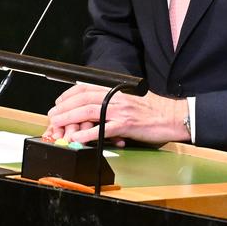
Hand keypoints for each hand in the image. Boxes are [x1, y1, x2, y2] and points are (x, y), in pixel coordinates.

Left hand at [44, 82, 186, 145]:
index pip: (87, 88)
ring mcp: (120, 111)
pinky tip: (77, 137)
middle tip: (52, 114)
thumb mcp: (131, 100)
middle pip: (83, 99)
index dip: (69, 94)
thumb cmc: (155, 110)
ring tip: (57, 122)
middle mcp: (116, 98)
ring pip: (89, 111)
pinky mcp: (126, 125)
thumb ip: (114, 101)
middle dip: (64, 106)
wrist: (174, 116)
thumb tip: (97, 106)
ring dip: (69, 117)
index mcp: (117, 91)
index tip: (59, 101)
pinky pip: (103, 129)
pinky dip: (88, 133)